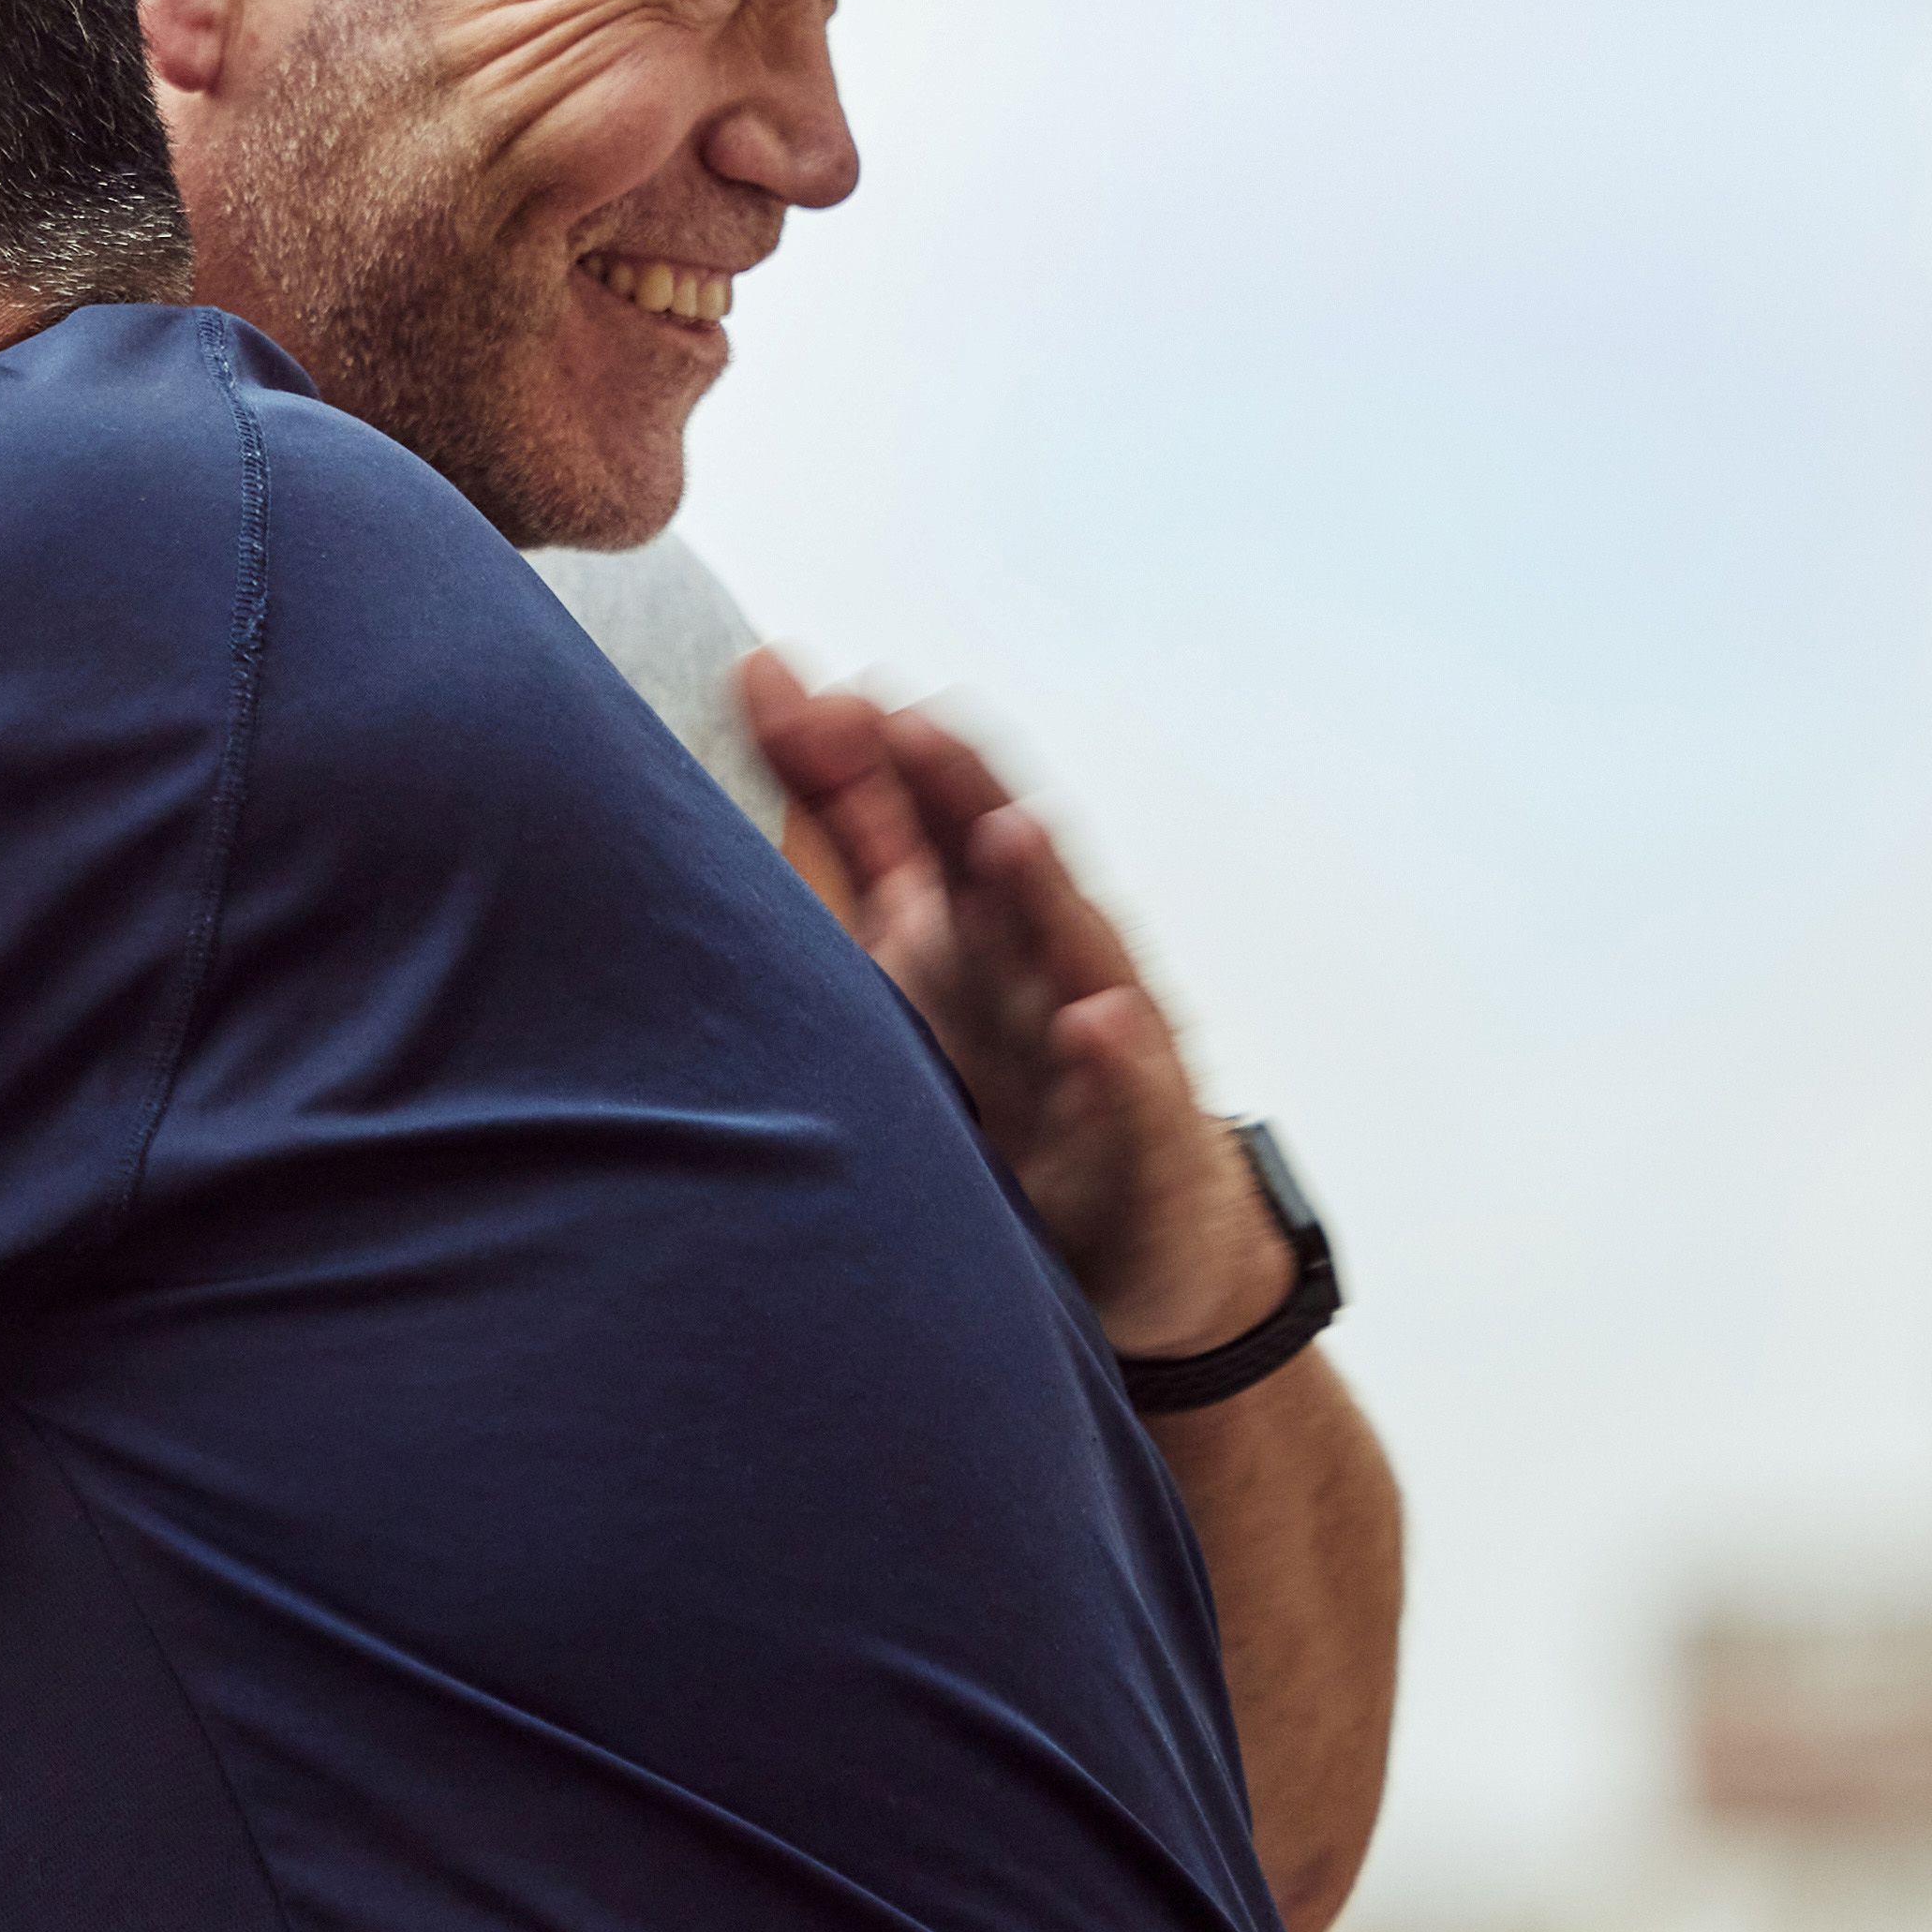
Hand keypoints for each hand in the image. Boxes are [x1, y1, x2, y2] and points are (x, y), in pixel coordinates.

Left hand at [738, 649, 1290, 1363]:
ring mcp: (1099, 1049)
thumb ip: (855, 849)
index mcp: (972, 930)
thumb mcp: (921, 967)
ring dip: (1042, 894)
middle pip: (996, 866)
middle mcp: (1037, 969)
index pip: (916, 825)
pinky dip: (1115, 1061)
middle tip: (899, 719)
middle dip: (952, 791)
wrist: (1152, 1246)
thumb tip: (779, 711)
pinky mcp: (1145, 1140)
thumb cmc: (1019, 1092)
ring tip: (1006, 832)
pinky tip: (1096, 1024)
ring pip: (1073, 959)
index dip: (857, 759)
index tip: (790, 685)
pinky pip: (1132, 1099)